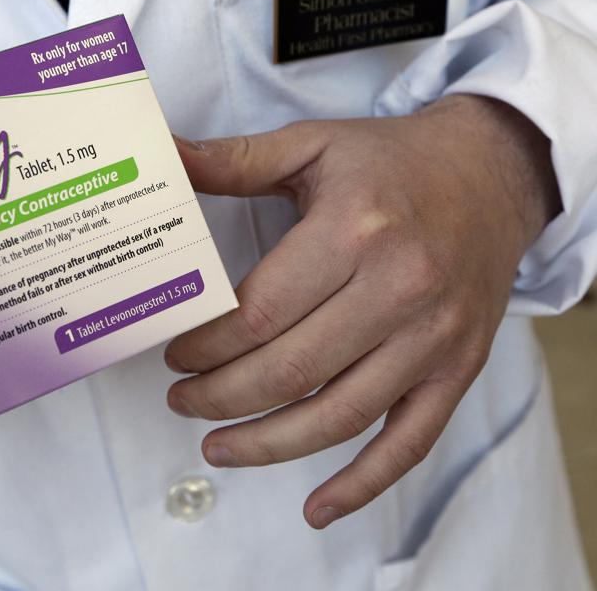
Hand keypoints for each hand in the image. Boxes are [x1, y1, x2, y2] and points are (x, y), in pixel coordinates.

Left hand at [165, 95, 559, 528]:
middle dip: (220, 397)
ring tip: (216, 447)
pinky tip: (317, 508)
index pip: (260, 312)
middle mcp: (398, 289)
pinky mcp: (457, 368)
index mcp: (354, 231)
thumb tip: (162, 156)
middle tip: (182, 400)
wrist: (492, 173)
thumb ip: (233, 160)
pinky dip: (362, 484)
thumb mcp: (311, 144)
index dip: (206, 345)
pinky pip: (408, 442)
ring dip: (267, 444)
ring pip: (338, 416)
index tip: (175, 353)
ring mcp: (432, 337)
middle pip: (290, 370)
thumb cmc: (392, 161)